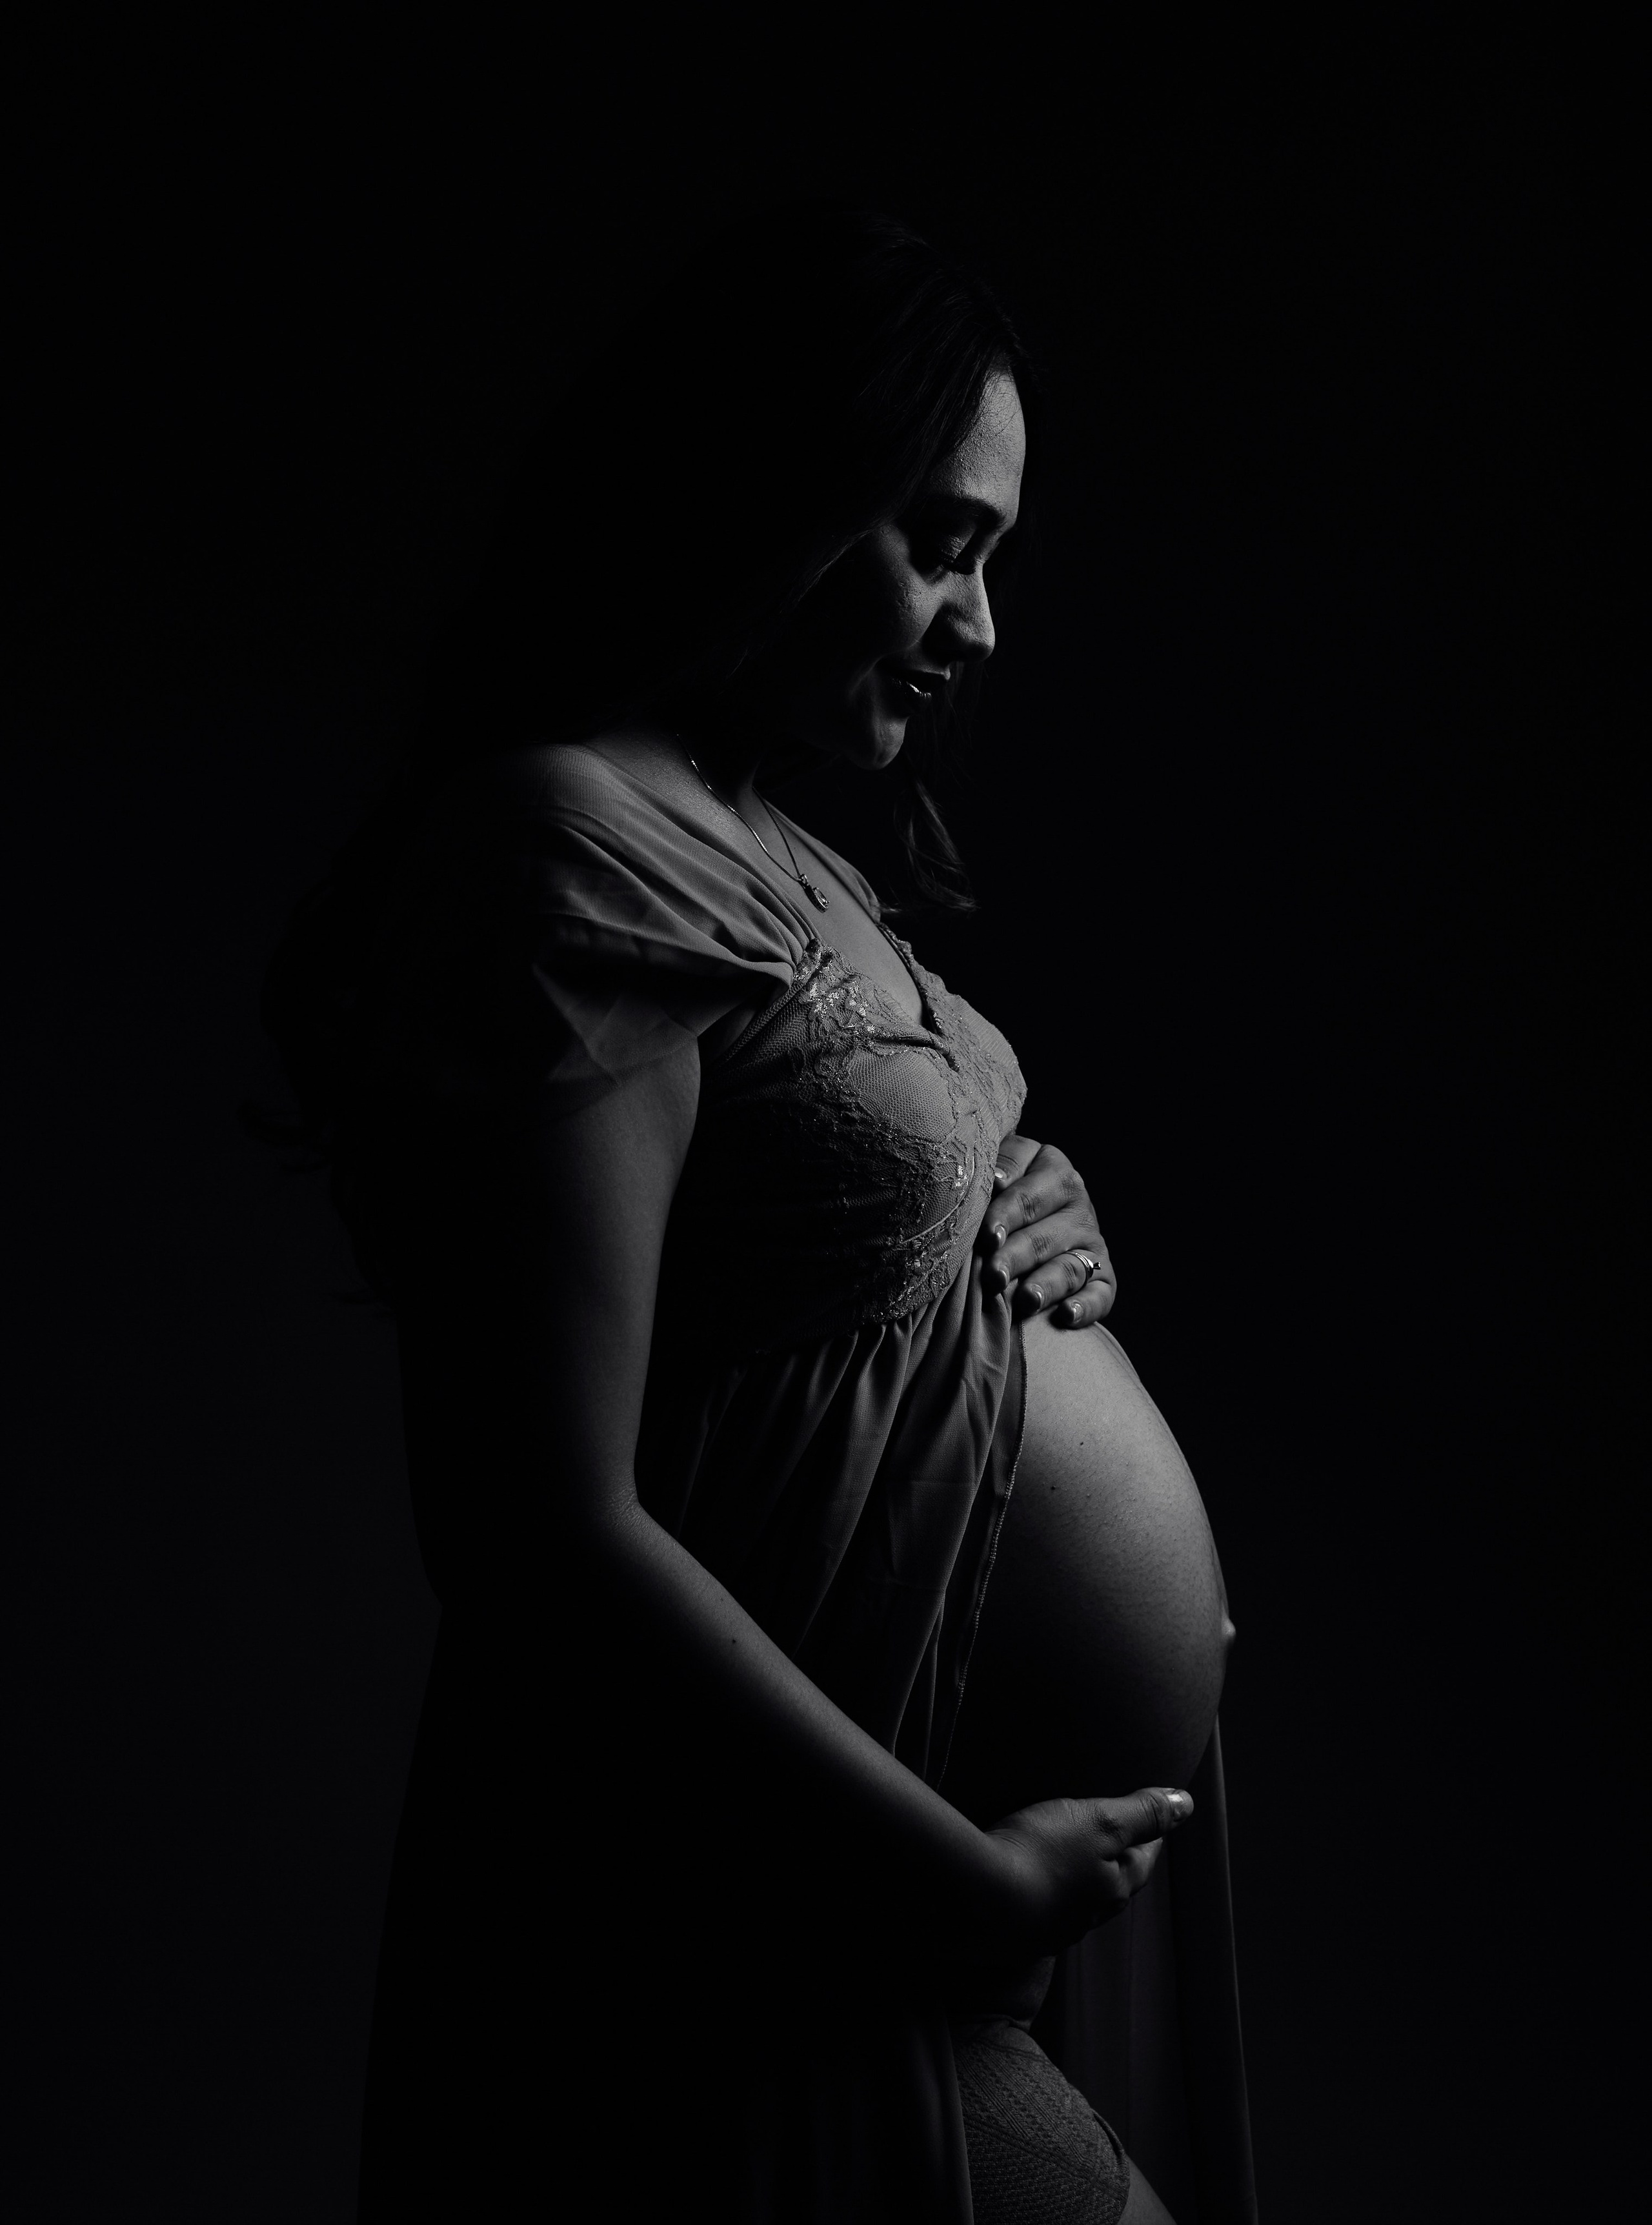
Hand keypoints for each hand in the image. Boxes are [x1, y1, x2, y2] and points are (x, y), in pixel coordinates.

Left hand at [979, 1135, 1115, 1326]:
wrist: (1028, 1219)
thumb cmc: (999, 1193)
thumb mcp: (996, 1170)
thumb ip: (994, 1171)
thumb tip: (997, 1181)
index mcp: (1054, 1172)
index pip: (1029, 1195)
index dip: (1006, 1215)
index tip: (988, 1236)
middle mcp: (1079, 1206)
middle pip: (1044, 1236)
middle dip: (1017, 1258)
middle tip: (993, 1276)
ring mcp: (1092, 1244)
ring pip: (1068, 1267)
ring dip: (1047, 1285)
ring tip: (1026, 1300)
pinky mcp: (1103, 1278)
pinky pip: (1099, 1294)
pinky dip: (1085, 1307)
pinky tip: (1065, 1316)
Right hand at [983, 1786, 1193, 1957]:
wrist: (975, 1901)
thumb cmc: (1040, 1854)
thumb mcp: (1098, 1821)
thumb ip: (1142, 1813)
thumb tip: (1185, 1804)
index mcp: (1113, 1888)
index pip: (1142, 1861)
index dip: (1149, 1836)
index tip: (1155, 1820)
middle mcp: (1086, 1916)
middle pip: (1110, 1884)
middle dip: (1114, 1861)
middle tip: (1113, 1836)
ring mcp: (1048, 1929)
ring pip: (1073, 1900)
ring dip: (1074, 1879)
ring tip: (1064, 1854)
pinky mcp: (1013, 1935)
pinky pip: (1037, 1909)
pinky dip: (1038, 1890)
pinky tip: (1024, 1880)